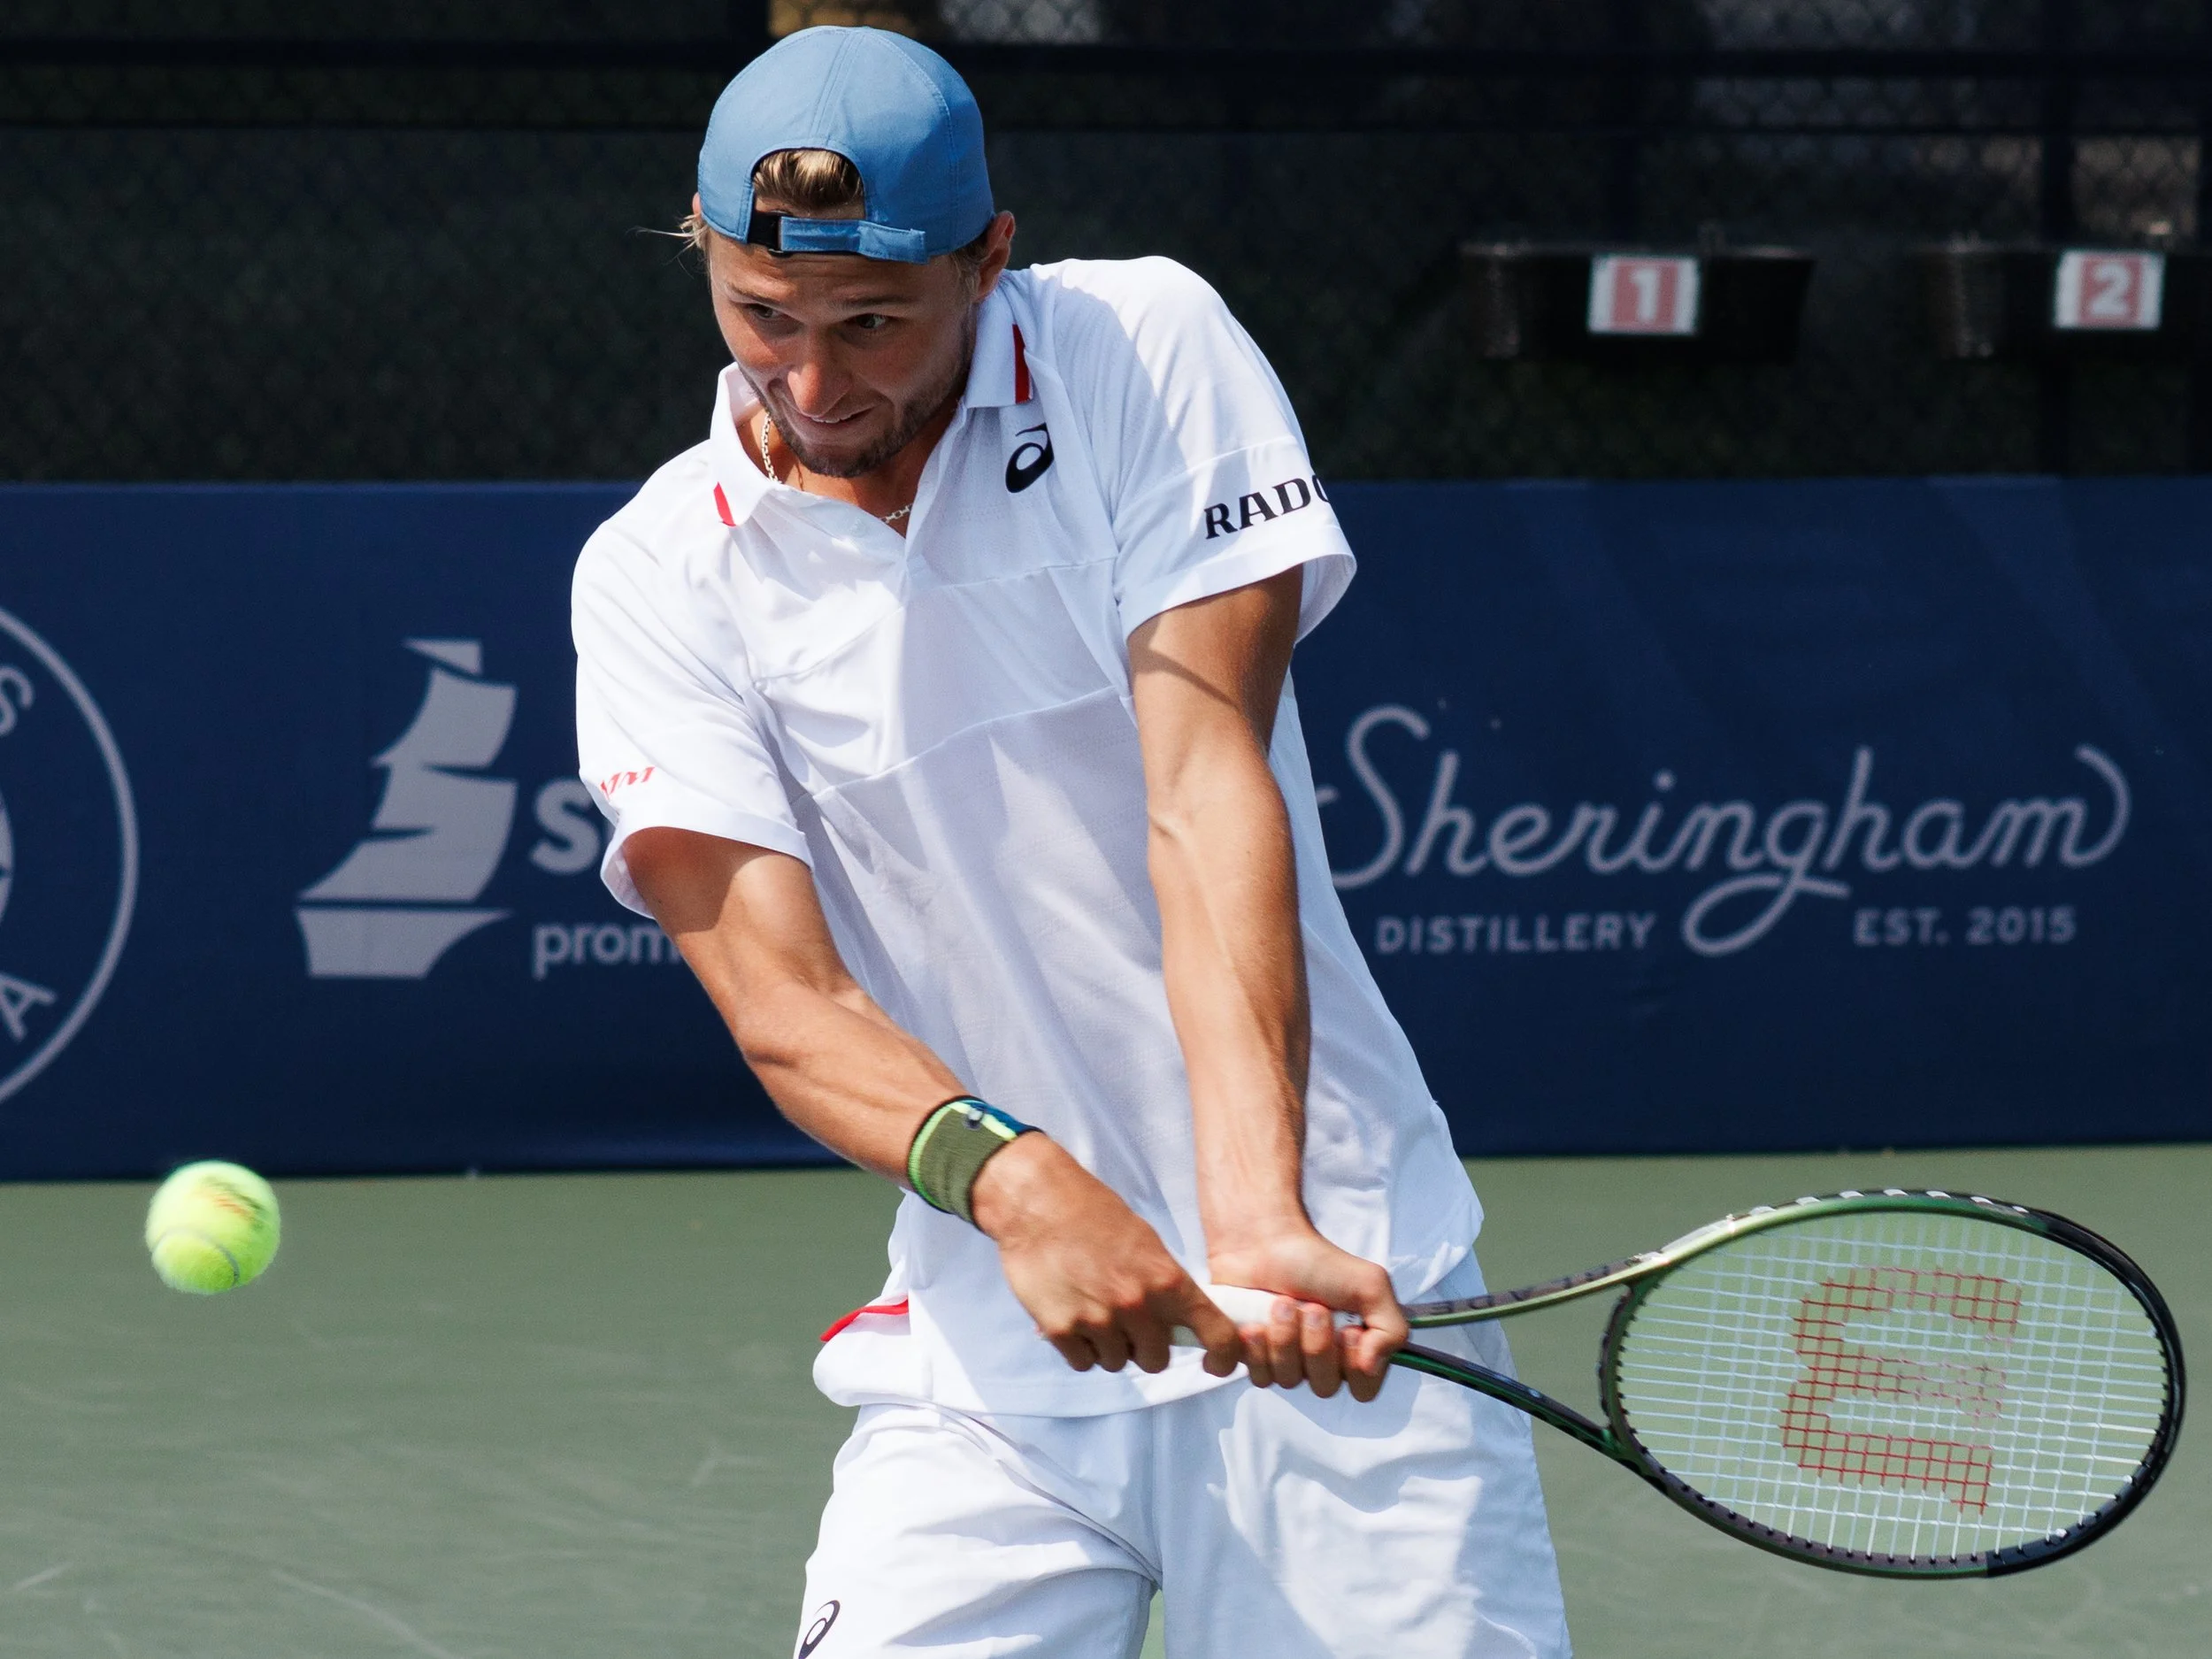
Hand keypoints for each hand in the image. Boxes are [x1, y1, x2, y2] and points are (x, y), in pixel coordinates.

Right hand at [970, 1135, 1242, 1379]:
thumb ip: (1166, 1286)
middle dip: (1144, 1347)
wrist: (1039, 1202)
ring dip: (1108, 1347)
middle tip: (1127, 1323)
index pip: (1216, 1334)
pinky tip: (1072, 1316)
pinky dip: (1079, 1348)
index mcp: (1167, 1280)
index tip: (1217, 1364)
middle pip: (1156, 1360)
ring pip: (1116, 1362)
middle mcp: (1137, 1305)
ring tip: (1092, 1311)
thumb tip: (1180, 1322)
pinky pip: (1083, 1362)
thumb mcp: (1146, 1244)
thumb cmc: (1094, 1215)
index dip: (1225, 1357)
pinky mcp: (1061, 1329)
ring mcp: (1098, 1320)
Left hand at [1205, 1227, 1407, 1401]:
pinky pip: (1251, 1376)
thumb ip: (1391, 1327)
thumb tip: (1372, 1366)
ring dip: (1283, 1339)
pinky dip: (1250, 1350)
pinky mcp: (1247, 1356)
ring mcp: (1281, 1362)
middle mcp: (1318, 1363)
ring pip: (1286, 1380)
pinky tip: (1251, 1324)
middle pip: (1323, 1387)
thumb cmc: (1318, 1262)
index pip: (1362, 1389)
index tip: (1347, 1331)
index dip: (1354, 1367)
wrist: (1265, 1240)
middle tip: (1310, 1307)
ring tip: (1280, 1302)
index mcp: (1352, 1352)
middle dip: (1316, 1345)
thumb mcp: (1371, 1284)